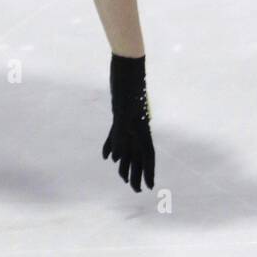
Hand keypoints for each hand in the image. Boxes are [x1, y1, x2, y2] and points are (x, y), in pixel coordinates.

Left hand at [102, 53, 154, 191]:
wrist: (126, 67)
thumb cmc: (127, 88)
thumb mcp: (122, 113)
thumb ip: (120, 136)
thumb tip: (116, 159)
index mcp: (142, 128)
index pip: (147, 155)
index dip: (148, 171)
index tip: (149, 186)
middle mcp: (137, 126)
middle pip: (138, 154)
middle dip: (136, 172)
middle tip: (134, 189)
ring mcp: (129, 120)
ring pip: (127, 146)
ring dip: (125, 162)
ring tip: (121, 177)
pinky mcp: (119, 113)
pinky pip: (116, 135)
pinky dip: (112, 145)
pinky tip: (107, 157)